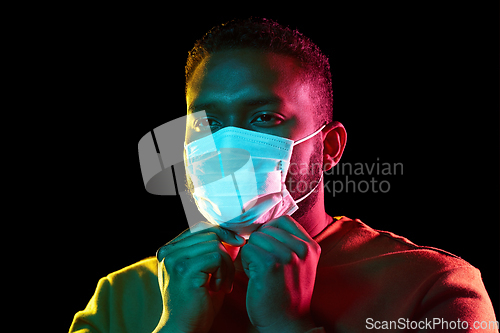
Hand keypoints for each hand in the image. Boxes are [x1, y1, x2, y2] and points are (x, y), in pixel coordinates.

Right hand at [153, 222, 245, 332]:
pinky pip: (216, 257)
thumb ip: (211, 251)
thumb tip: (233, 235)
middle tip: (227, 276)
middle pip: (209, 233)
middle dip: (226, 252)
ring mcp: (175, 260)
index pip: (200, 228)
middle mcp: (168, 252)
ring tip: (222, 284)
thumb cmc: (196, 304)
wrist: (183, 329)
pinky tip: (217, 288)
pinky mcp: (185, 270)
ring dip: (226, 265)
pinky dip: (223, 272)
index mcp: (169, 250)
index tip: (237, 244)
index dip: (222, 233)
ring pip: (215, 244)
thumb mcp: (202, 272)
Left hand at [241, 216, 320, 332]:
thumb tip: (265, 223)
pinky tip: (255, 277)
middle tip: (266, 266)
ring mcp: (287, 256)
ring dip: (252, 254)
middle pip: (266, 228)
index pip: (283, 220)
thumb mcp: (299, 264)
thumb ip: (289, 242)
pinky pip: (247, 250)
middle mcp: (302, 249)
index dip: (269, 231)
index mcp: (311, 246)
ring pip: (255, 238)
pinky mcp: (270, 264)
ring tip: (261, 272)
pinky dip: (246, 263)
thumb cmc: (287, 294)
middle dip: (260, 245)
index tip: (269, 249)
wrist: (286, 323)